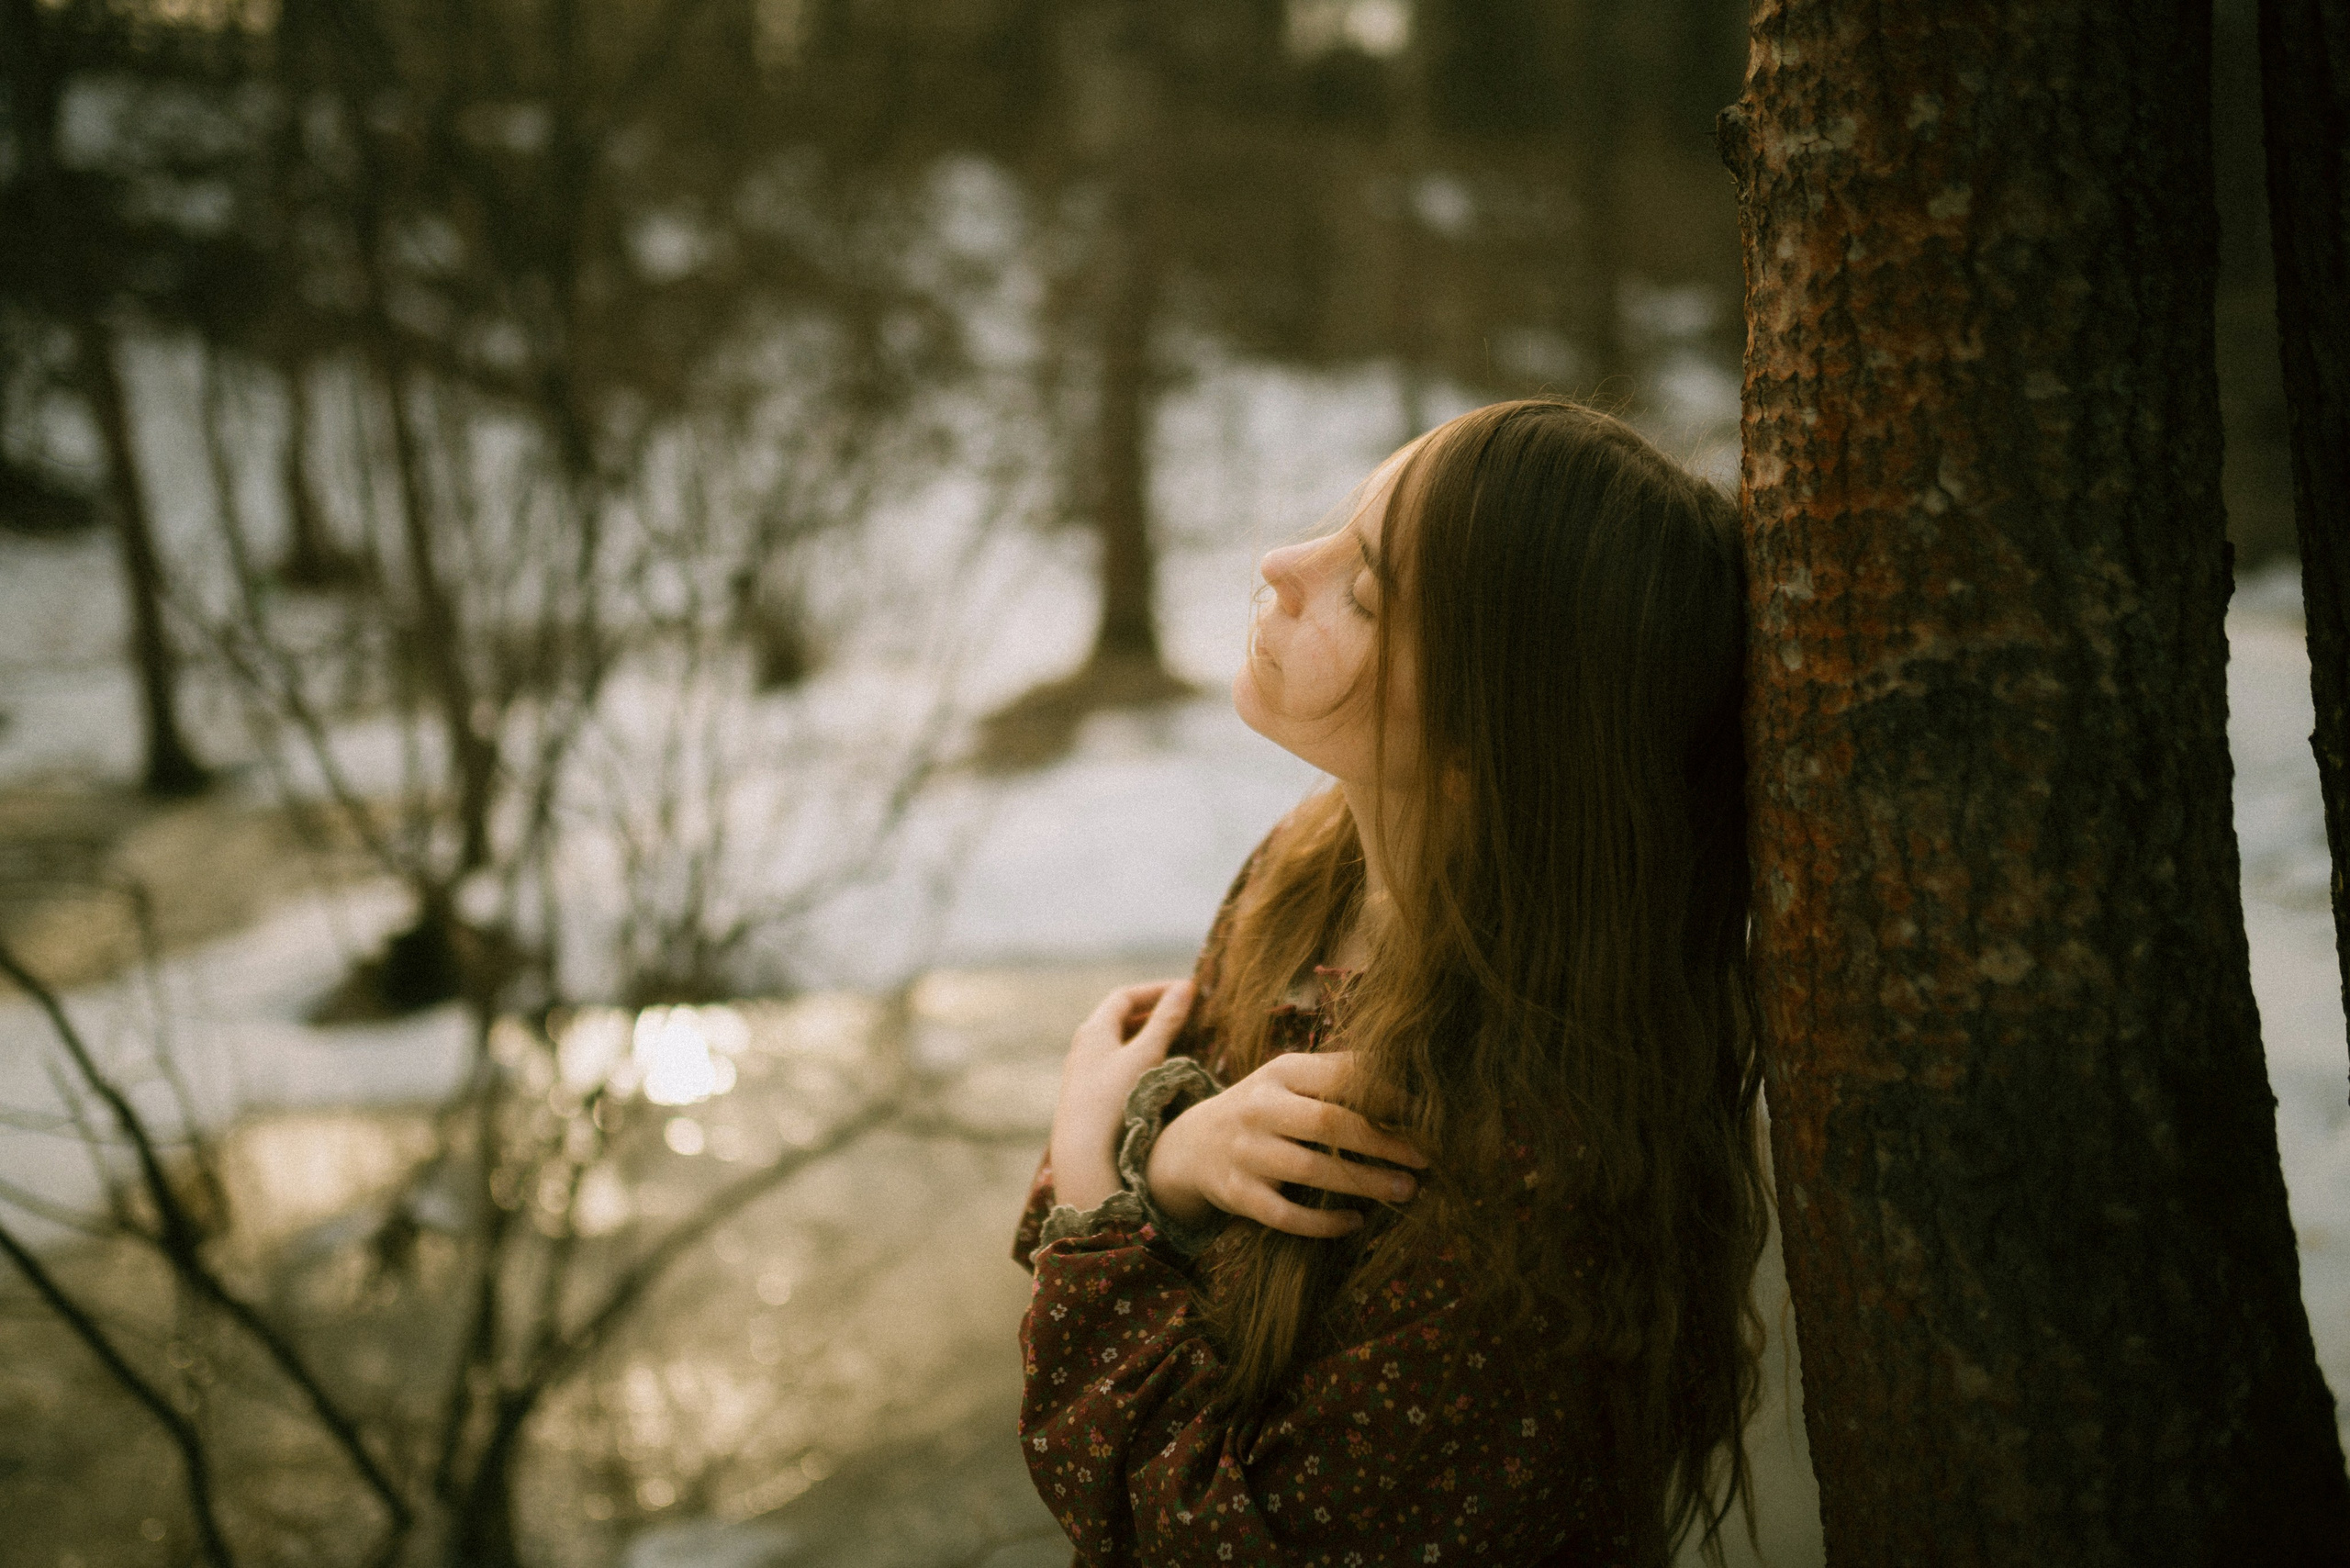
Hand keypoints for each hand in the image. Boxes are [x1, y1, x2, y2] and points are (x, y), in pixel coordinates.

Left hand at [1049, 979, 1195, 1211]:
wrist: (1084, 1156)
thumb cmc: (1114, 1099)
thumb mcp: (1146, 1055)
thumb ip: (1165, 1021)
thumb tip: (1185, 988)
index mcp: (1093, 1030)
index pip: (1124, 996)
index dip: (1156, 990)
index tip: (1186, 991)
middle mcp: (1084, 1048)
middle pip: (1119, 1020)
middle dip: (1153, 1014)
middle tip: (1185, 1015)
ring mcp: (1085, 1075)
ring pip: (1119, 1046)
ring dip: (1148, 1039)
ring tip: (1178, 1043)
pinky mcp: (1089, 1099)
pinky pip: (1117, 1068)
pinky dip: (1140, 1062)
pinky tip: (1158, 1077)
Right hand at [1145, 1050, 1427, 1238]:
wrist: (1192, 1145)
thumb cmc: (1264, 1109)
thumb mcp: (1289, 1079)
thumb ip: (1336, 1075)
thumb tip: (1409, 1074)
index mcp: (1281, 1072)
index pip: (1339, 1075)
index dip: (1385, 1093)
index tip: (1424, 1112)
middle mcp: (1260, 1108)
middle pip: (1330, 1123)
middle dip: (1384, 1142)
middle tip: (1426, 1158)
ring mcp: (1246, 1153)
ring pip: (1312, 1171)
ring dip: (1366, 1182)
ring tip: (1407, 1190)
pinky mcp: (1238, 1195)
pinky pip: (1287, 1216)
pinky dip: (1325, 1223)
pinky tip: (1356, 1222)